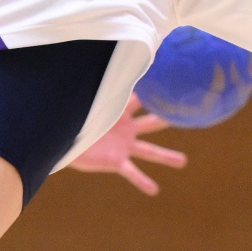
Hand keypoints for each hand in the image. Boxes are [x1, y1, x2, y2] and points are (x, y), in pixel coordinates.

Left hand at [69, 96, 186, 194]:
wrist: (64, 139)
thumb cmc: (74, 118)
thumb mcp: (87, 102)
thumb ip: (96, 91)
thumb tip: (87, 61)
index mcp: (119, 110)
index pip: (140, 98)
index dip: (153, 92)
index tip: (171, 85)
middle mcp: (127, 128)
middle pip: (152, 123)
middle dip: (169, 120)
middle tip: (187, 115)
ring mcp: (124, 146)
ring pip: (150, 151)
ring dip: (166, 157)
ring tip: (183, 161)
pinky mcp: (116, 161)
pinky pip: (132, 172)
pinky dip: (142, 181)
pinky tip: (154, 189)